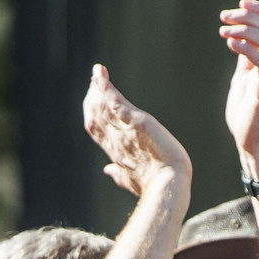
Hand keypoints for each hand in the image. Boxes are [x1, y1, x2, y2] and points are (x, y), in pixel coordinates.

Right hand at [83, 64, 190, 195]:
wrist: (166, 186)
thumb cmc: (154, 186)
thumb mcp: (132, 178)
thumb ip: (118, 173)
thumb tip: (107, 171)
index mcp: (115, 153)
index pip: (97, 130)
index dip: (92, 114)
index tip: (92, 99)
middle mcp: (115, 141)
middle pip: (96, 115)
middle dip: (93, 97)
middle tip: (94, 80)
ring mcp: (124, 132)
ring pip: (103, 107)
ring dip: (98, 88)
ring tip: (97, 72)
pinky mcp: (136, 124)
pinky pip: (116, 103)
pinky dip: (106, 89)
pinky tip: (101, 76)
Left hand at [220, 0, 258, 172]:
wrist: (253, 142)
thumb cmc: (248, 113)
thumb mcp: (244, 78)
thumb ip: (246, 59)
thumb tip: (240, 38)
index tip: (240, 3)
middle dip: (249, 16)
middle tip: (226, 16)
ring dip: (246, 30)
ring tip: (225, 29)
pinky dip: (246, 48)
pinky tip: (230, 43)